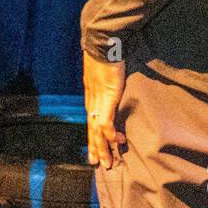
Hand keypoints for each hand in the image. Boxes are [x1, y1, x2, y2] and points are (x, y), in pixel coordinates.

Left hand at [83, 51, 126, 169]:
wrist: (102, 44)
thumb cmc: (105, 57)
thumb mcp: (104, 75)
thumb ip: (106, 86)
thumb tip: (110, 90)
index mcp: (91, 98)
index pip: (91, 123)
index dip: (93, 138)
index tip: (94, 152)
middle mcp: (92, 102)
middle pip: (92, 130)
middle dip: (96, 148)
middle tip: (98, 164)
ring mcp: (98, 101)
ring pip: (98, 130)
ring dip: (103, 147)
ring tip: (107, 161)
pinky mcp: (107, 97)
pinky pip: (107, 119)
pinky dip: (110, 132)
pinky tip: (116, 141)